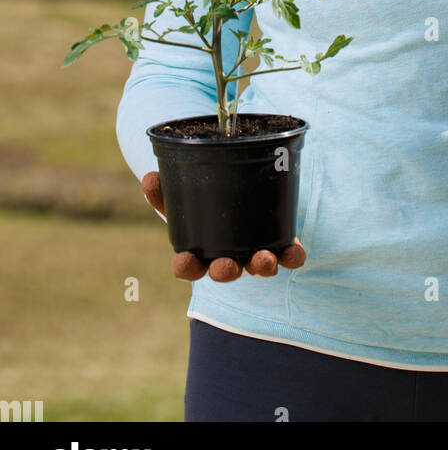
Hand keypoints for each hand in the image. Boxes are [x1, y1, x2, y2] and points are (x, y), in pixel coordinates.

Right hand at [141, 170, 306, 281]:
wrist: (241, 198)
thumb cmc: (205, 207)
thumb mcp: (184, 197)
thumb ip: (165, 190)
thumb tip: (149, 177)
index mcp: (200, 251)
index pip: (188, 267)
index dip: (185, 267)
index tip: (184, 261)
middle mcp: (228, 258)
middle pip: (225, 271)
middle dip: (225, 271)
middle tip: (224, 267)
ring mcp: (254, 254)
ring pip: (258, 267)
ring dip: (261, 266)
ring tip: (263, 259)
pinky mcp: (281, 247)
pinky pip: (288, 257)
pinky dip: (292, 257)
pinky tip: (295, 254)